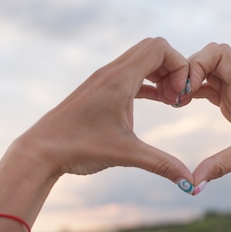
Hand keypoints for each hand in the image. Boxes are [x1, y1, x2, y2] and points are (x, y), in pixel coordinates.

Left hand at [16, 37, 192, 182]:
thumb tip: (190, 183)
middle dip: (174, 69)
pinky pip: (134, 74)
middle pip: (154, 49)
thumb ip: (162, 164)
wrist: (41, 151)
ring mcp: (106, 78)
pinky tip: (159, 102)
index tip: (180, 95)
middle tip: (178, 97)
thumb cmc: (78, 148)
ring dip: (162, 76)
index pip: (160, 48)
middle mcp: (112, 72)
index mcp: (120, 79)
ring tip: (170, 102)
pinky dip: (150, 83)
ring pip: (143, 60)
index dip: (179, 66)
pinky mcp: (102, 89)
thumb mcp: (126, 154)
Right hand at [184, 43, 230, 191]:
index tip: (187, 89)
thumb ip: (219, 166)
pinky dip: (194, 89)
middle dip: (189, 68)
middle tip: (176, 94)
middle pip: (211, 55)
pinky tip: (181, 104)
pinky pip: (209, 85)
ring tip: (175, 101)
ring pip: (208, 68)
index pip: (221, 54)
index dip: (198, 63)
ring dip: (189, 79)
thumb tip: (192, 183)